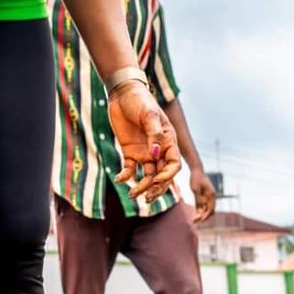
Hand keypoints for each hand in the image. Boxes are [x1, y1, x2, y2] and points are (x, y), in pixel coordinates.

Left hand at [108, 84, 181, 201]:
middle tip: (147, 199)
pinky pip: (130, 169)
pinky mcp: (130, 152)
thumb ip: (153, 135)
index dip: (167, 175)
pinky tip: (120, 180)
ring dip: (141, 187)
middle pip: (162, 175)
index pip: (173, 165)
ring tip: (132, 196)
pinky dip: (126, 176)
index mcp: (168, 141)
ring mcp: (144, 152)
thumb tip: (155, 154)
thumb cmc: (141, 101)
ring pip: (147, 176)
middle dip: (156, 188)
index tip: (156, 180)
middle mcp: (158, 150)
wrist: (123, 95)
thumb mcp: (149, 115)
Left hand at [190, 168, 216, 222]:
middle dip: (203, 217)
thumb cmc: (196, 179)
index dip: (205, 216)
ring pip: (207, 209)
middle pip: (210, 210)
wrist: (197, 170)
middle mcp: (212, 197)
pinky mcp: (205, 195)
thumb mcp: (196, 189)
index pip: (210, 209)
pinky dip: (201, 210)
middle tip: (194, 221)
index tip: (199, 221)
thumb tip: (201, 210)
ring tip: (194, 220)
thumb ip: (199, 200)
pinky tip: (195, 214)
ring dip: (202, 214)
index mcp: (211, 195)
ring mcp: (209, 196)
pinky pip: (204, 205)